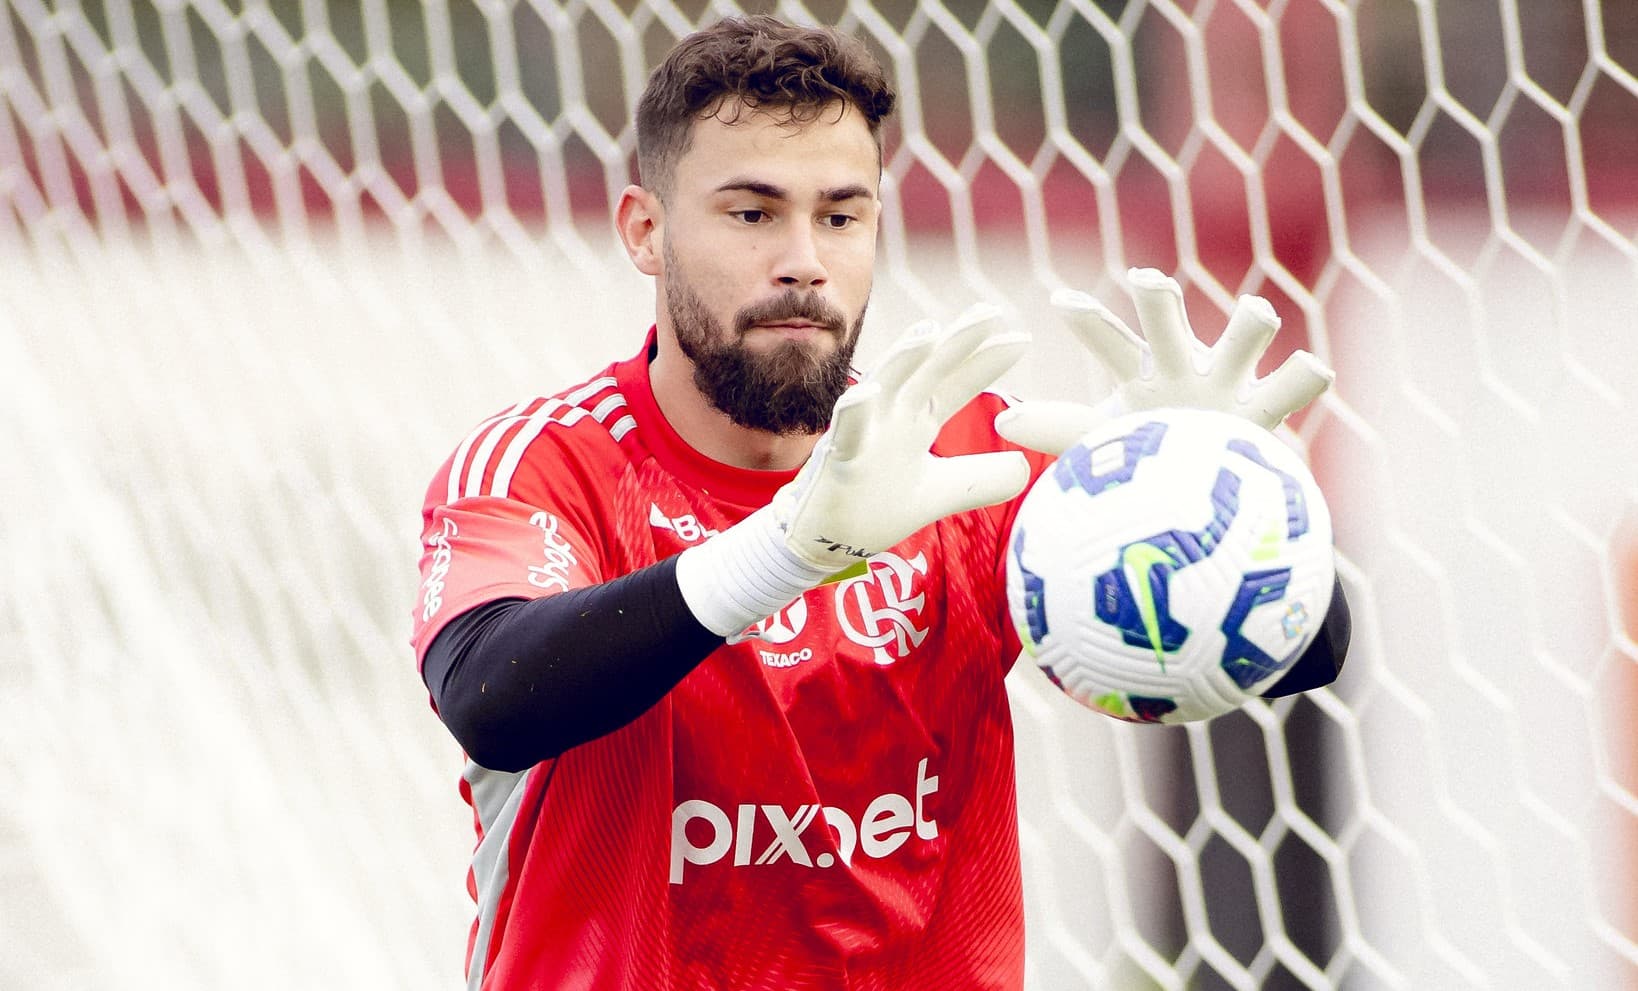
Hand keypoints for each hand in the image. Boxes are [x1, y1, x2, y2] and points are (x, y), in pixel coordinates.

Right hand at [772, 305, 1032, 571]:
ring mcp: (863, 432)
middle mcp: (891, 415)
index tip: (1021, 340)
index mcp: (916, 419)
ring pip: (884, 386)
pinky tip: (868, 392)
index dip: (985, 362)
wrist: (828, 542)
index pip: (955, 383)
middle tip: (990, 312)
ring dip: (903, 357)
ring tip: (929, 331)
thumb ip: (980, 479)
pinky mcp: (838, 460)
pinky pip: (845, 432)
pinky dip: (855, 410)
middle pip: (928, 370)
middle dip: (957, 340)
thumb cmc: (877, 507)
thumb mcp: (941, 492)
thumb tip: (1026, 468)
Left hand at [994, 268, 1333, 455]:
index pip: (1110, 339)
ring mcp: (1235, 380)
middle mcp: (1189, 362)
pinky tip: (1311, 368)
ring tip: (1255, 315)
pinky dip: (1307, 372)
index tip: (1061, 301)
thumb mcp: (1108, 436)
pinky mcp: (1271, 410)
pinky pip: (1300, 381)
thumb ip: (1061, 427)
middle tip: (1145, 282)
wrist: (1215, 486)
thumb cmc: (1157, 446)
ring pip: (1250, 329)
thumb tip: (1005, 421)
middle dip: (1160, 294)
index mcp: (1145, 369)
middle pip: (1172, 315)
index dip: (1089, 319)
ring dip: (1253, 319)